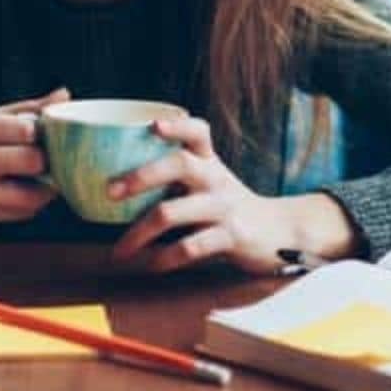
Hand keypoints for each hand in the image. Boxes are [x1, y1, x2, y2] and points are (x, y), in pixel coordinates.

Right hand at [0, 88, 67, 229]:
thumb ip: (19, 110)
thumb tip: (64, 95)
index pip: (26, 128)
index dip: (43, 132)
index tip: (45, 134)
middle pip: (32, 161)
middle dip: (46, 160)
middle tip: (47, 157)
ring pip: (32, 195)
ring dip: (44, 187)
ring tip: (38, 177)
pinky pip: (19, 213)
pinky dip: (29, 202)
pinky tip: (22, 191)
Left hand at [108, 116, 357, 273]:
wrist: (280, 233)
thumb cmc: (228, 206)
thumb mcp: (208, 181)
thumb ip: (175, 175)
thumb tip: (113, 184)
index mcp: (210, 161)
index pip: (197, 131)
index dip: (176, 124)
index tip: (152, 126)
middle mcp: (216, 178)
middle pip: (179, 165)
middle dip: (140, 177)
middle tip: (109, 192)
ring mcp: (225, 207)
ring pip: (174, 212)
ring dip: (139, 233)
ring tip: (119, 250)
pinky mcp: (232, 237)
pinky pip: (190, 247)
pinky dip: (164, 259)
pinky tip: (150, 266)